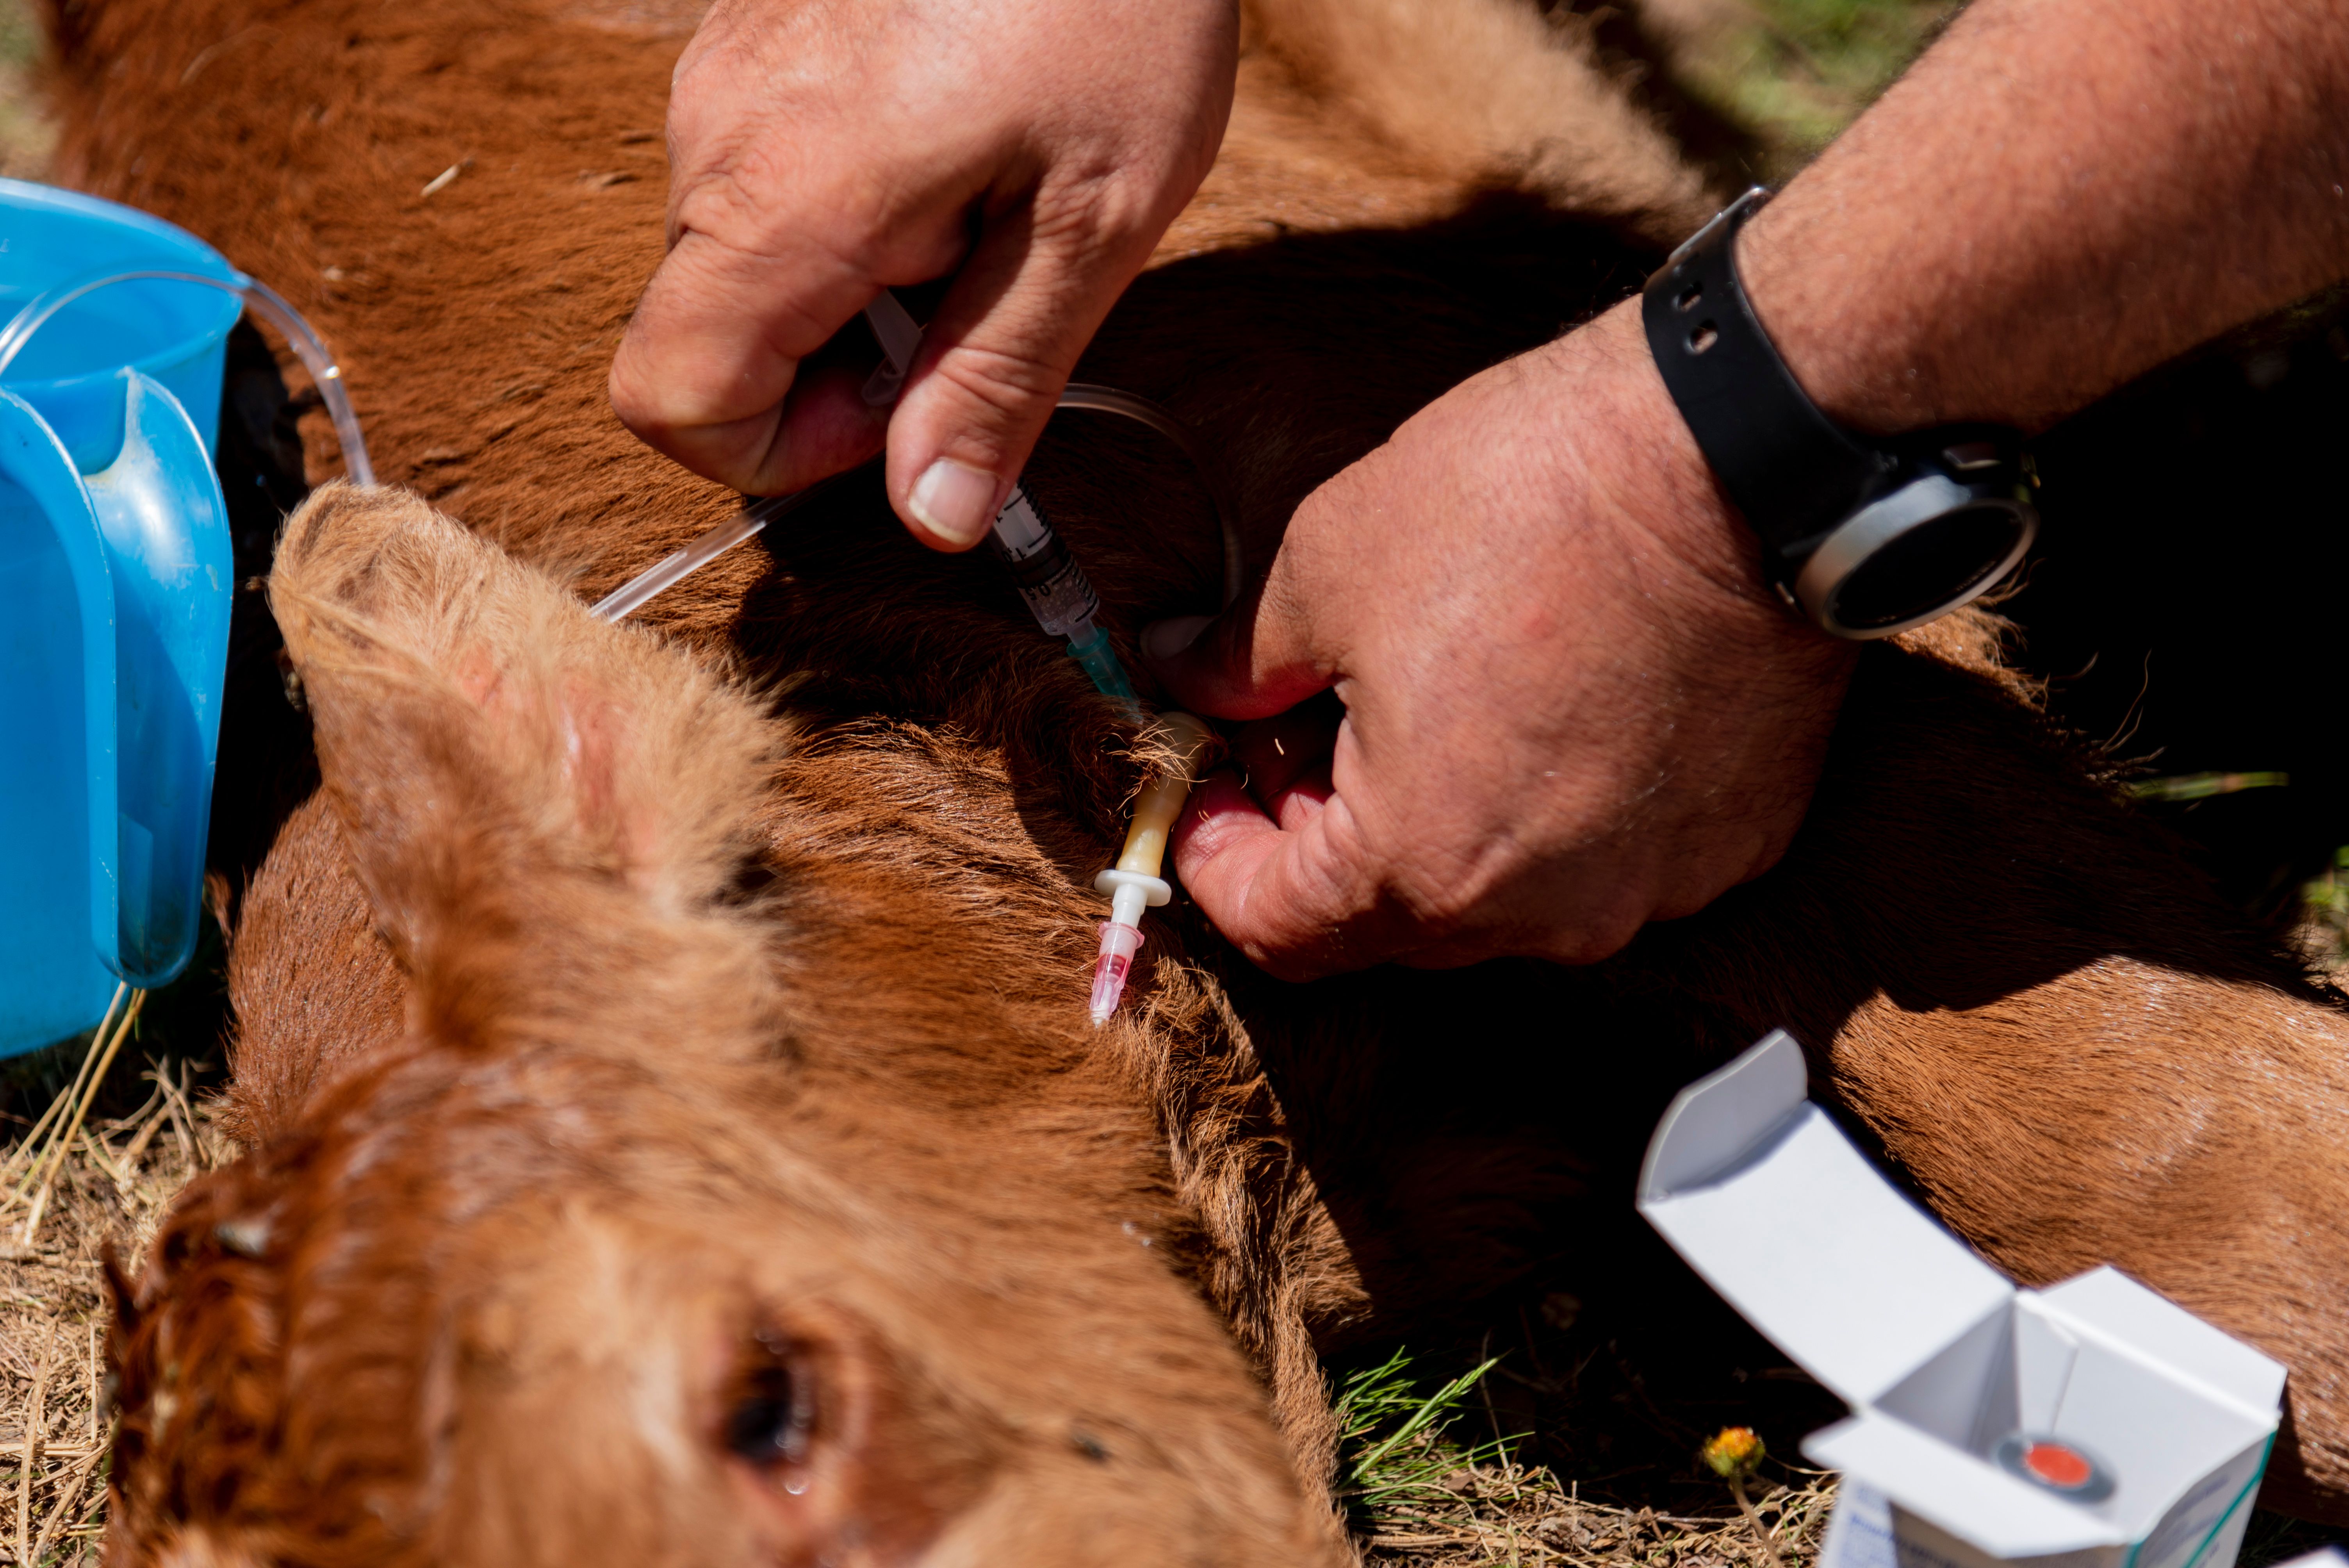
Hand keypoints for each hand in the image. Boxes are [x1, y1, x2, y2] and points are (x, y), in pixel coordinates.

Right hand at [608, 0, 1236, 547]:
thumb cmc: (1109, 10)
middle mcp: (718, 137)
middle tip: (968, 298)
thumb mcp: (1088, 226)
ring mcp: (721, 80)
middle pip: (707, 337)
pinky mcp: (748, 43)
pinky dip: (839, 209)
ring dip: (843, 284)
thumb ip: (997, 379)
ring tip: (970, 207)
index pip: (672, 400)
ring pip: (734, 259)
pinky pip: (757, 178)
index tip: (899, 410)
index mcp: (788, 199)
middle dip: (831, 368)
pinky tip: (945, 149)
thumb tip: (936, 520)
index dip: (780, 452)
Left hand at [1143, 300, 1857, 978]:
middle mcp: (1545, 913)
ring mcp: (1652, 886)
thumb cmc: (1528, 500)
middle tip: (1295, 725)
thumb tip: (1184, 674)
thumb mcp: (1329, 564)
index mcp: (1427, 867)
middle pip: (1386, 922)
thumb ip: (1240, 659)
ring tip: (1416, 703)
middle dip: (1319, 837)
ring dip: (1432, 822)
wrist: (1741, 447)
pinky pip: (1602, 857)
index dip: (1215, 857)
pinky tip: (1531, 702)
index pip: (1278, 929)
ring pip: (1496, 895)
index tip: (1204, 784)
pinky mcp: (1731, 841)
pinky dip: (1544, 804)